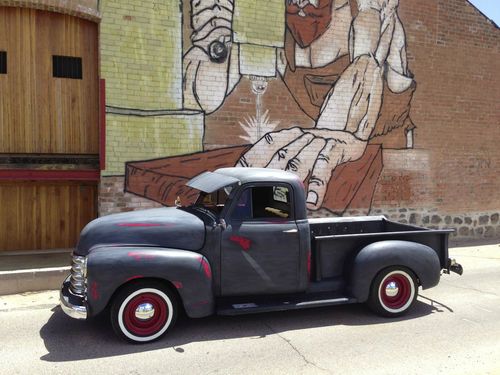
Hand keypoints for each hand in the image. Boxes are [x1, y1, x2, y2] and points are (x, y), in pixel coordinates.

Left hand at [236, 127, 365, 209]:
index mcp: (288, 135)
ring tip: (279, 201)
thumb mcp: (298, 149)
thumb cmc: (318, 148)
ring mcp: (318, 141)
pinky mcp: (335, 148)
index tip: (238, 175)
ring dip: (289, 181)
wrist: (349, 132)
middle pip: (280, 156)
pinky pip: (324, 167)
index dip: (251, 159)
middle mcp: (301, 136)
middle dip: (267, 176)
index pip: (265, 146)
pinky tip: (313, 202)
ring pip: (300, 162)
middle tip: (256, 195)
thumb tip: (259, 186)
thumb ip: (280, 162)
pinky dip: (317, 184)